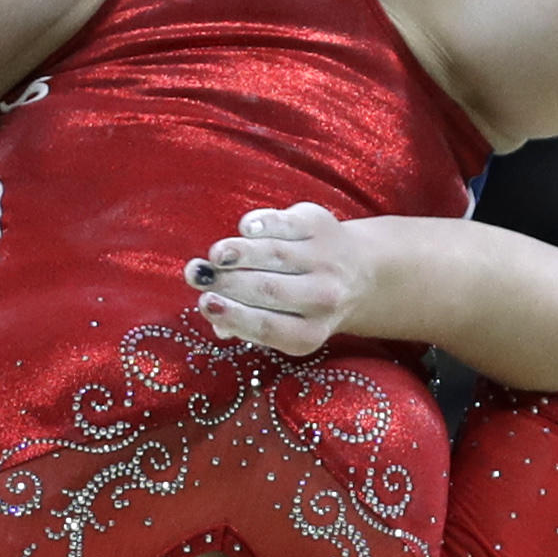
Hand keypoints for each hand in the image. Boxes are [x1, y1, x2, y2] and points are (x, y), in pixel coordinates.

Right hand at [186, 203, 372, 357]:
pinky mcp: (322, 226)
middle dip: (227, 281)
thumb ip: (247, 327)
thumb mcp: (284, 328)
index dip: (233, 315)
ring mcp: (325, 260)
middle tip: (197, 275)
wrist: (360, 275)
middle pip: (267, 289)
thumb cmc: (303, 305)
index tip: (204, 302)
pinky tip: (244, 229)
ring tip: (215, 255)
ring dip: (239, 253)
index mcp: (308, 333)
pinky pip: (287, 224)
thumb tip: (217, 324)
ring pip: (274, 255)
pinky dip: (264, 224)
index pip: (266, 326)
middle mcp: (323, 298)